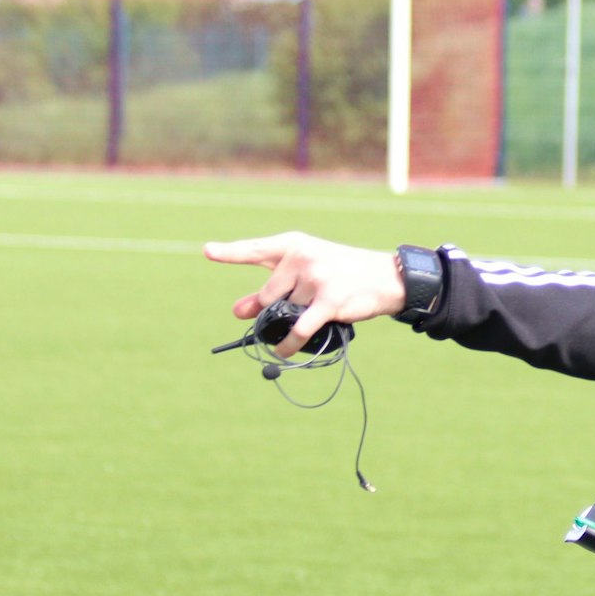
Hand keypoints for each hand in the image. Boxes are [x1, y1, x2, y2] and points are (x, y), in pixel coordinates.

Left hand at [204, 232, 406, 357]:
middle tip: (291, 310)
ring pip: (287, 312)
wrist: (387, 278)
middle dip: (274, 309)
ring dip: (292, 323)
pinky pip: (299, 327)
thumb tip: (238, 311)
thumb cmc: (343, 273)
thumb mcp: (307, 273)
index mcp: (295, 245)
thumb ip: (270, 290)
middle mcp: (303, 257)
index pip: (256, 250)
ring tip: (311, 318)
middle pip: (269, 294)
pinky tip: (283, 350)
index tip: (207, 251)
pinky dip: (289, 343)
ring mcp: (316, 278)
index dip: (230, 252)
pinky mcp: (329, 300)